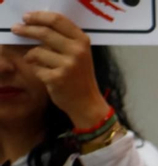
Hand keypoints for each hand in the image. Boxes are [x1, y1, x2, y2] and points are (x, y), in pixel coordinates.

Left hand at [12, 12, 106, 128]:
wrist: (87, 102)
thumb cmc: (79, 76)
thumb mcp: (79, 53)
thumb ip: (63, 38)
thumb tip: (35, 24)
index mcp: (82, 41)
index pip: (57, 20)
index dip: (39, 16)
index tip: (26, 18)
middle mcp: (77, 51)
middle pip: (44, 32)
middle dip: (26, 30)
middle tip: (16, 29)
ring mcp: (68, 65)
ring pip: (37, 51)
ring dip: (31, 56)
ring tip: (35, 61)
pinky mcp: (57, 78)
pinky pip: (36, 68)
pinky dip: (37, 71)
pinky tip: (46, 76)